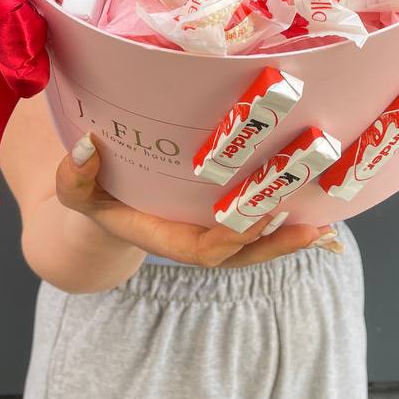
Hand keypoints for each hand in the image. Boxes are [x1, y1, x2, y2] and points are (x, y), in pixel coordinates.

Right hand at [56, 134, 336, 267]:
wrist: (100, 205)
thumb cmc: (92, 192)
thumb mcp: (74, 188)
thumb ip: (73, 174)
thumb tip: (86, 145)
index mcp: (161, 236)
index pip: (201, 249)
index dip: (230, 237)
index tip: (258, 218)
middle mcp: (190, 239)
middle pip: (238, 254)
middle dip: (272, 243)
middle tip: (307, 222)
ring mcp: (208, 232)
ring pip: (254, 247)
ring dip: (289, 239)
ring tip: (325, 227)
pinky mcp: (222, 218)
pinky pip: (257, 228)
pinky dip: (287, 226)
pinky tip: (319, 213)